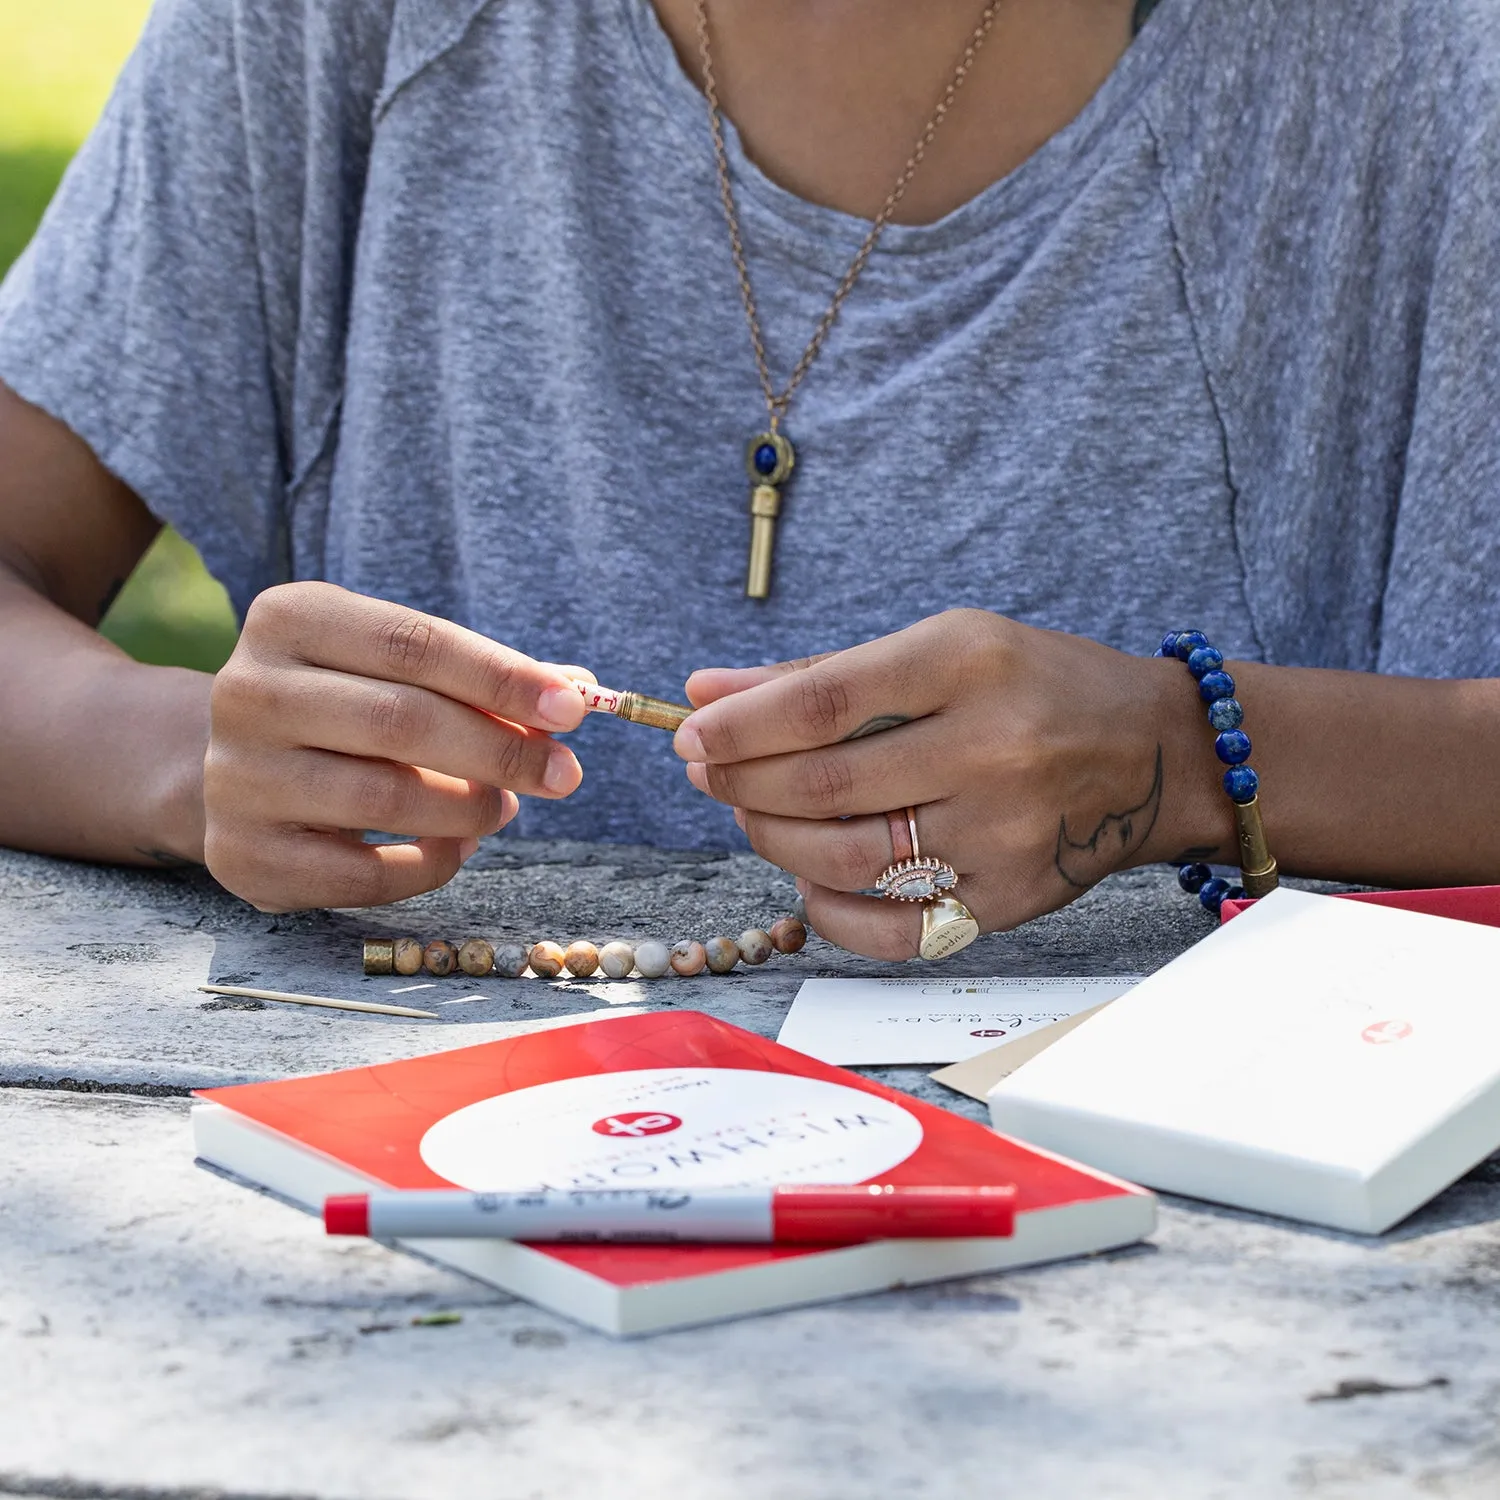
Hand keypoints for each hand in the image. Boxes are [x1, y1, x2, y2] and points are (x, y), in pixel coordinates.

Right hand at [204, 583, 589, 910]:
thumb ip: (484, 679)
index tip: (572, 710)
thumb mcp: (401, 669)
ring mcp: (237, 776)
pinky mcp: (242, 854)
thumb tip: (578, 690)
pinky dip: (430, 865)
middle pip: (402, 719)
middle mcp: (248, 691)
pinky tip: (457, 848)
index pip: (414, 642)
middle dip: (501, 751)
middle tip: (564, 774)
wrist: (244, 770)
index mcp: (291, 618)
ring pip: (385, 796)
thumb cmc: (346, 707)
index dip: (501, 678)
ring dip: (470, 809)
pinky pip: (362, 873)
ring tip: (504, 808)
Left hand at [674, 610, 1220, 958]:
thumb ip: (821, 675)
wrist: (1155, 752)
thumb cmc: (1033, 685)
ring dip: (772, 837)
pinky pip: (891, 928)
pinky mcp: (1009, 898)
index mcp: (967, 662)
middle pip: (825, 783)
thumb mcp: (940, 647)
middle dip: (740, 779)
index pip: (826, 699)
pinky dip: (829, 910)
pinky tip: (808, 878)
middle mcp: (989, 747)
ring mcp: (1001, 831)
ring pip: (846, 856)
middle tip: (707, 770)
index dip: (741, 722)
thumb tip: (705, 693)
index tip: (691, 730)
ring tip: (752, 813)